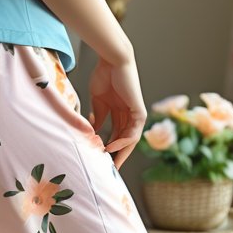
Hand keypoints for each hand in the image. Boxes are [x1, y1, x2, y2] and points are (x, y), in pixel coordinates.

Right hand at [86, 52, 146, 170]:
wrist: (112, 61)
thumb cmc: (104, 76)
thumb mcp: (98, 101)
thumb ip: (98, 116)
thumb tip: (93, 131)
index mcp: (119, 112)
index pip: (116, 135)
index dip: (108, 148)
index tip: (100, 159)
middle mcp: (129, 115)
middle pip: (124, 141)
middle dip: (116, 155)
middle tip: (108, 170)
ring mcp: (135, 114)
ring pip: (129, 139)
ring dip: (120, 152)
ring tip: (109, 162)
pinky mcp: (139, 112)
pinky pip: (132, 131)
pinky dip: (123, 140)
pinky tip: (111, 146)